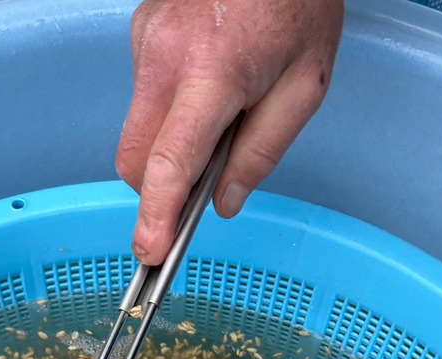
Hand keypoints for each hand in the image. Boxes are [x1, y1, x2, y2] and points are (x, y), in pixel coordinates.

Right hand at [116, 0, 343, 265]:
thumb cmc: (297, 2)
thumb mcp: (305, 84)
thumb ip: (263, 151)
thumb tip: (224, 202)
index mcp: (213, 73)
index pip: (170, 163)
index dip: (157, 215)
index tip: (150, 251)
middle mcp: (166, 56)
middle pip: (135, 158)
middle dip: (157, 188)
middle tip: (199, 189)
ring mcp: (146, 40)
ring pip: (137, 128)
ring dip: (167, 142)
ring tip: (220, 111)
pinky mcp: (141, 30)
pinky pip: (144, 94)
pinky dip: (169, 107)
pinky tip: (208, 80)